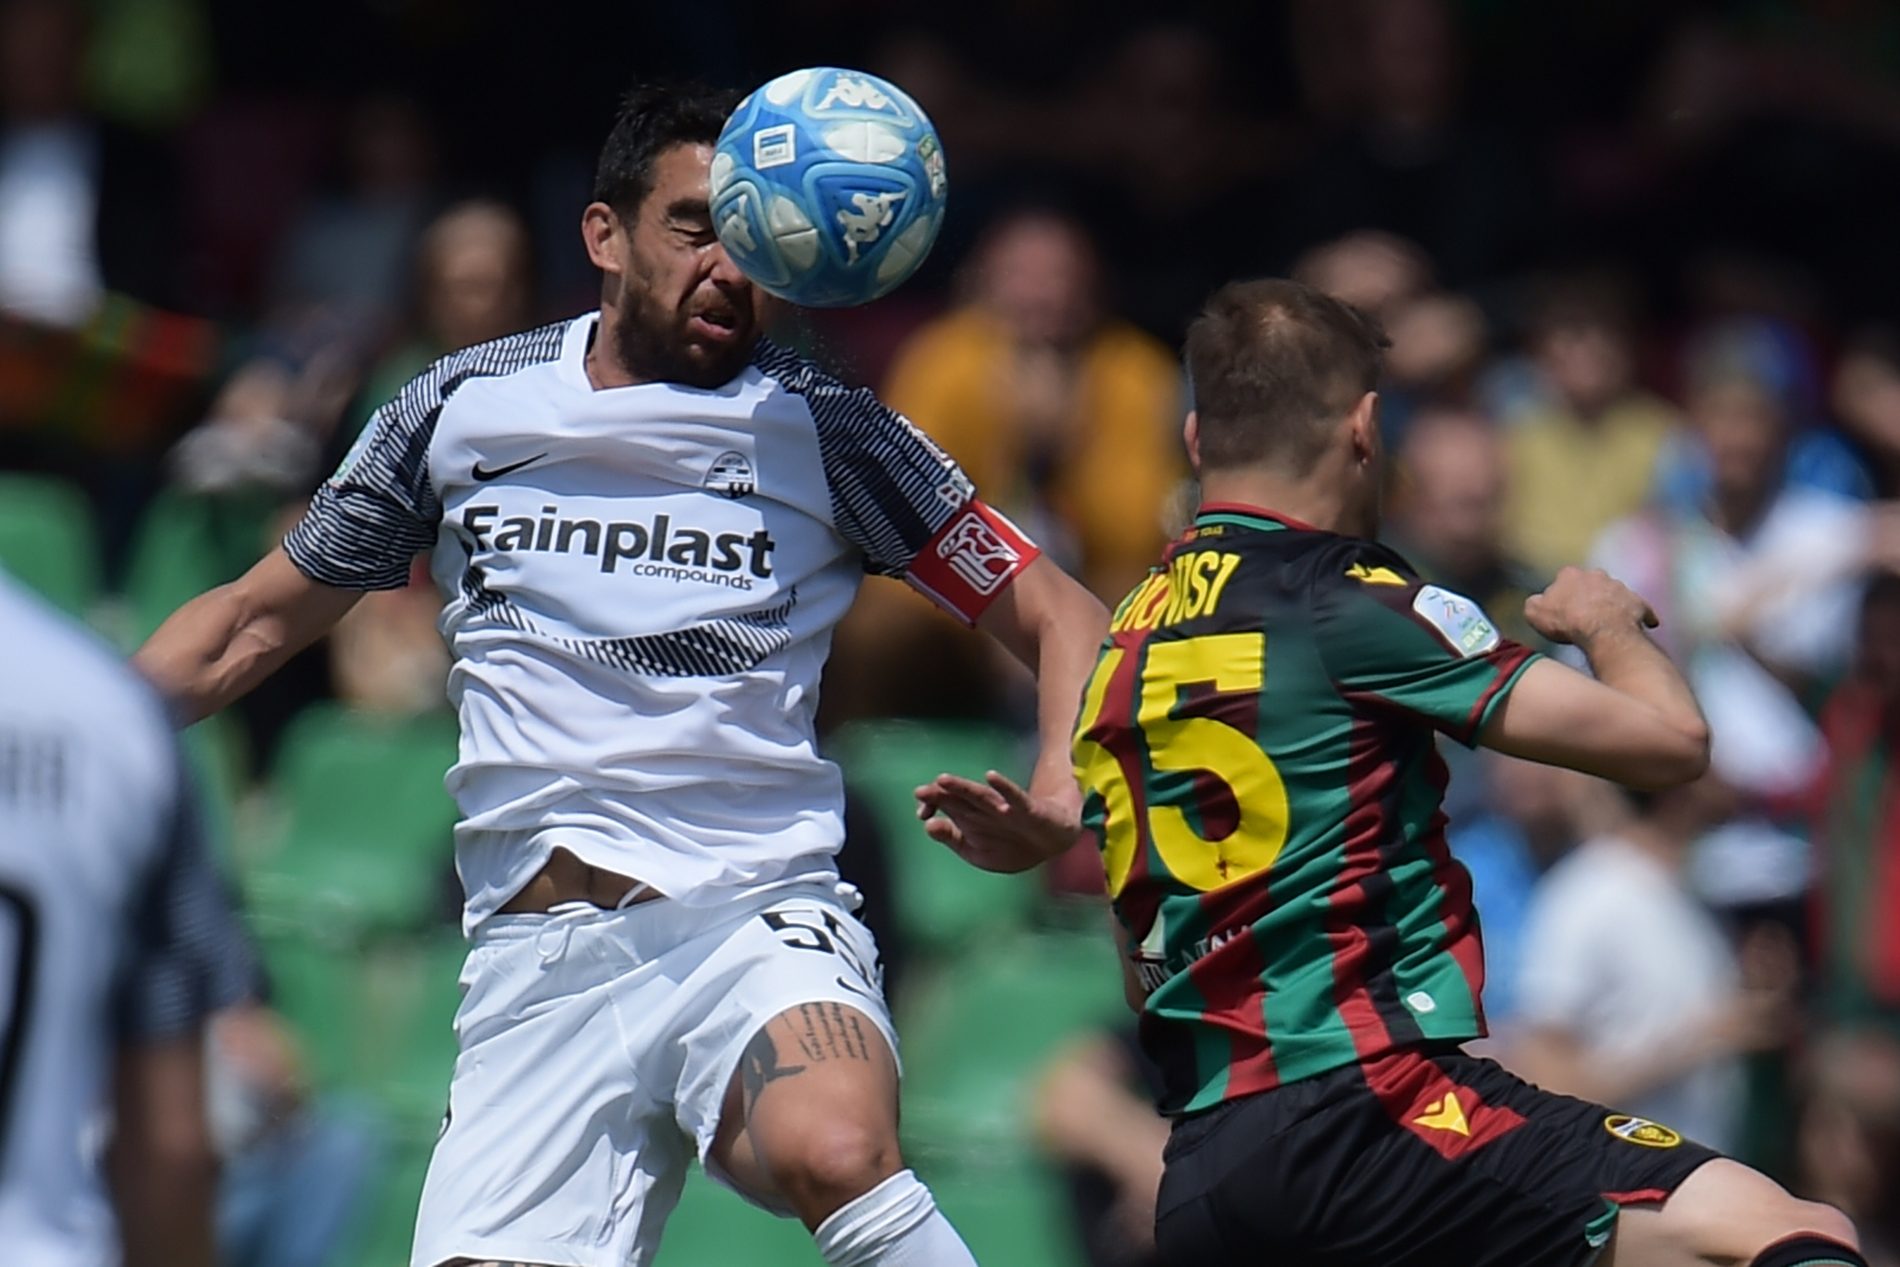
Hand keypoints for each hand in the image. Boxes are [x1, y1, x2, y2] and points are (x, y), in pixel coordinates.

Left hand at [914, 770, 1081, 872]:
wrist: (1052, 841)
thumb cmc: (1011, 844)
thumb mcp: (977, 850)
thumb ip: (952, 838)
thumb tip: (928, 826)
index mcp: (971, 817)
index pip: (946, 805)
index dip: (932, 806)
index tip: (922, 814)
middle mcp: (985, 809)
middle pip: (960, 799)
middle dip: (940, 795)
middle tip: (920, 792)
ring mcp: (1006, 808)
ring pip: (981, 796)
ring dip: (962, 788)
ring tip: (943, 780)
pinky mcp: (1027, 810)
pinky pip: (1015, 797)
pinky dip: (1003, 787)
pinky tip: (991, 777)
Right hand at [1523, 566, 1658, 646]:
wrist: (1602, 631)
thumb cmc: (1566, 621)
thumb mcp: (1534, 613)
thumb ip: (1534, 603)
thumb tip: (1538, 601)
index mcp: (1570, 574)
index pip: (1564, 579)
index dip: (1563, 593)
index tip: (1562, 607)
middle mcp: (1597, 575)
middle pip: (1592, 583)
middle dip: (1590, 594)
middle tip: (1585, 614)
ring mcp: (1620, 587)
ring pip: (1615, 594)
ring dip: (1612, 604)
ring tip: (1608, 623)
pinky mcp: (1638, 602)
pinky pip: (1639, 609)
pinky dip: (1638, 616)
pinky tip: (1638, 626)